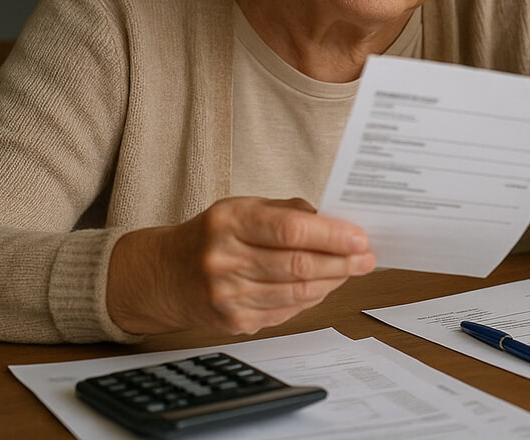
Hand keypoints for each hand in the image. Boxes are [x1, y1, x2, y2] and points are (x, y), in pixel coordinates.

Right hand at [107, 196, 374, 335]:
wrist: (162, 274)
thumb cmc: (211, 235)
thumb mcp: (241, 208)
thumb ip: (286, 212)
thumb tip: (335, 221)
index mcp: (229, 221)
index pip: (290, 230)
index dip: (331, 236)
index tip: (360, 238)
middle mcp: (224, 258)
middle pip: (297, 265)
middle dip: (340, 263)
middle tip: (366, 258)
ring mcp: (227, 294)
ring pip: (295, 293)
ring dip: (331, 283)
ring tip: (350, 271)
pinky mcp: (232, 321)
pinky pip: (285, 311)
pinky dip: (310, 300)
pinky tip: (323, 287)